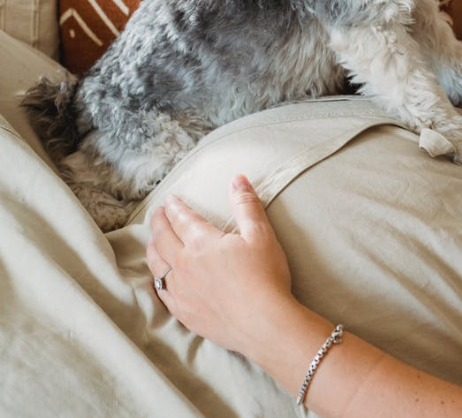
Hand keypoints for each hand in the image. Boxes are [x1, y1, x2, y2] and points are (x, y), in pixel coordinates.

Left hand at [146, 175, 295, 358]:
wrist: (265, 324)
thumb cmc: (266, 277)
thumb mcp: (261, 235)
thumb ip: (247, 205)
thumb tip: (237, 179)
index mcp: (202, 243)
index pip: (181, 219)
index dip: (175, 207)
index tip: (170, 200)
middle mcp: (184, 265)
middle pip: (162, 239)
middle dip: (158, 223)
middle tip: (157, 214)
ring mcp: (181, 291)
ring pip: (156, 265)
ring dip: (153, 248)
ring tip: (154, 241)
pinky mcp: (184, 313)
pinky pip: (161, 292)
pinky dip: (157, 278)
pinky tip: (160, 277)